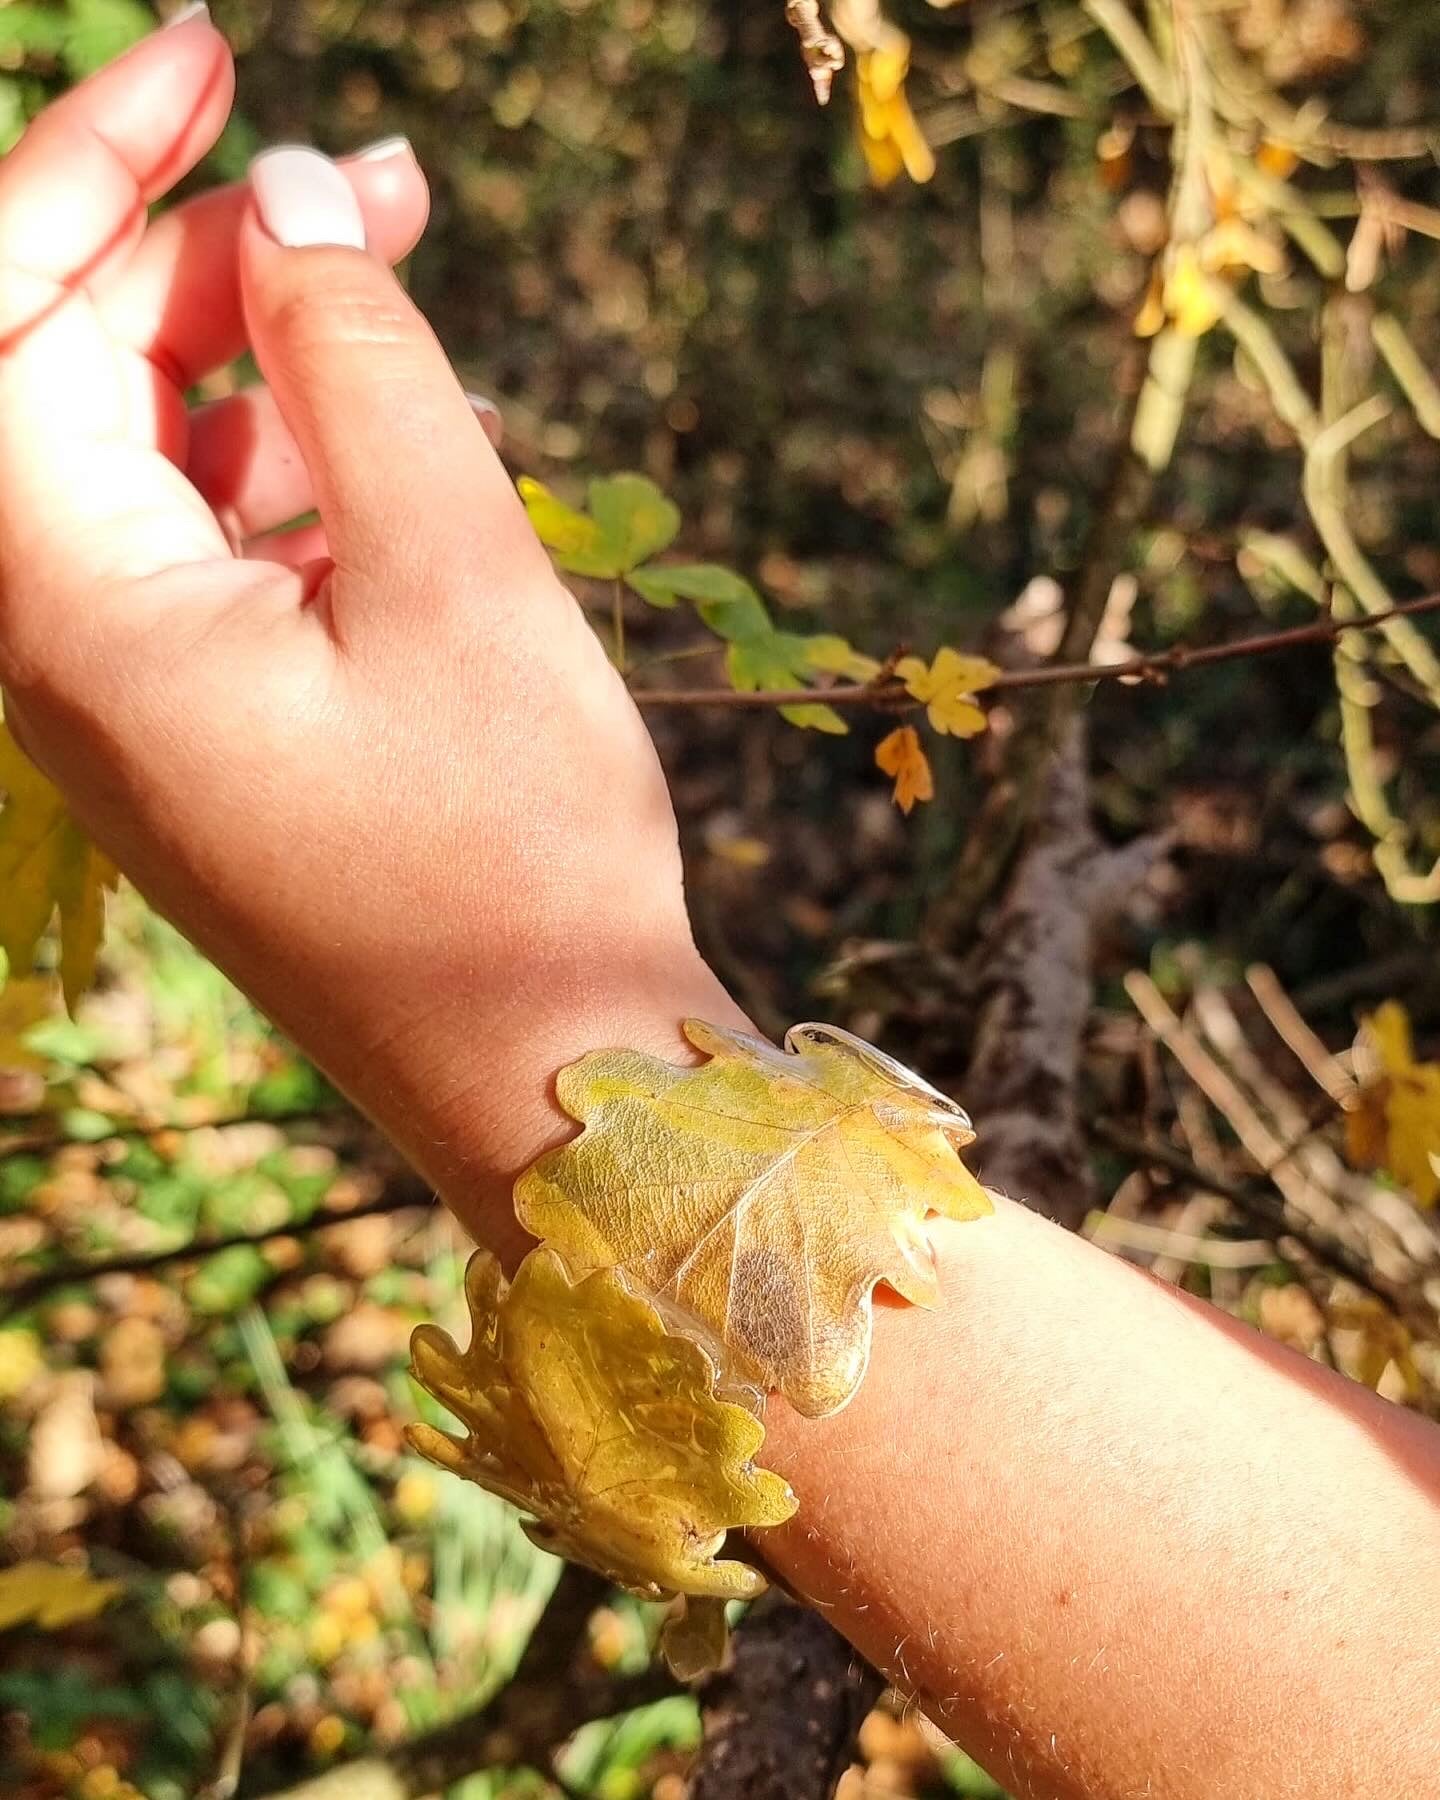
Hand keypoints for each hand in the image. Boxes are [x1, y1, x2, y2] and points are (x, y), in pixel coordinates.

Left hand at [0, 12, 741, 1242]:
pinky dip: (296, 467)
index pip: (3, 320)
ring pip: (155, 457)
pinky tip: (412, 440)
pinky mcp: (205, 729)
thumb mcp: (456, 570)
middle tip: (382, 184)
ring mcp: (132, 699)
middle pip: (76, 375)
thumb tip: (285, 188)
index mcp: (75, 614)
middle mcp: (62, 654)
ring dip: (268, 353)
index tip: (216, 55)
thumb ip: (360, 357)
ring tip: (411, 279)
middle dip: (213, 250)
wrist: (542, 1072)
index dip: (93, 163)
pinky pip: (212, 549)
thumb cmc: (513, 849)